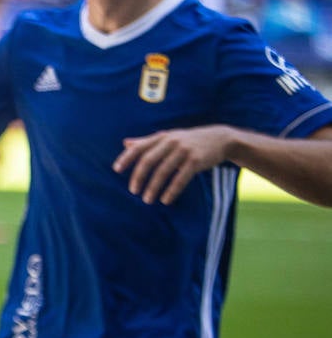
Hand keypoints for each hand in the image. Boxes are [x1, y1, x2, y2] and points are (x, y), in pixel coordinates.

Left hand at [113, 125, 234, 204]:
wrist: (220, 139)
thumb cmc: (189, 140)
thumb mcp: (168, 137)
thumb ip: (147, 141)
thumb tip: (125, 144)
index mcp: (161, 136)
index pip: (139, 147)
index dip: (126, 158)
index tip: (116, 169)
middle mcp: (170, 142)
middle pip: (148, 160)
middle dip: (138, 177)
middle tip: (133, 191)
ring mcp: (183, 151)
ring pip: (163, 171)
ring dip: (153, 187)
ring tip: (147, 200)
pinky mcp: (195, 161)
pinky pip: (180, 179)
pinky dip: (171, 190)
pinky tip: (165, 200)